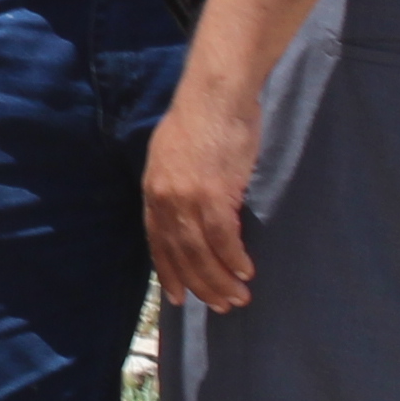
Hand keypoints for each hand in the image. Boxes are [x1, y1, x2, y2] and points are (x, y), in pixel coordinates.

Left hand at [140, 71, 259, 312]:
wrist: (216, 95)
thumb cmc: (202, 120)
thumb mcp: (174, 156)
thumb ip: (177, 186)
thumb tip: (188, 211)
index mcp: (153, 191)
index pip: (157, 243)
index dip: (169, 272)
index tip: (179, 296)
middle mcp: (164, 199)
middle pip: (180, 255)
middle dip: (201, 285)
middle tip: (220, 305)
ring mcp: (187, 198)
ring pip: (201, 253)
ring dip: (220, 280)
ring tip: (238, 297)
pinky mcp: (213, 194)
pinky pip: (223, 238)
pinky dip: (234, 259)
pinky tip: (246, 271)